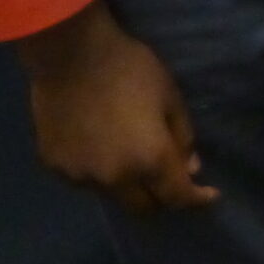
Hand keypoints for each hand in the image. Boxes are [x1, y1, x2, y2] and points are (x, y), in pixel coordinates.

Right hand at [13, 0, 219, 214]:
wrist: (70, 55)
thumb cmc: (129, 69)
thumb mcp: (170, 97)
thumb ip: (182, 138)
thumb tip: (189, 168)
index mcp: (149, 160)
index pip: (177, 197)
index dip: (197, 200)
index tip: (209, 195)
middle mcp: (114, 179)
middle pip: (143, 208)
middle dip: (161, 198)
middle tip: (169, 179)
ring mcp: (80, 176)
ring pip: (112, 195)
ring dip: (127, 185)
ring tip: (129, 157)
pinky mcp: (54, 167)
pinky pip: (84, 180)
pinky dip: (98, 172)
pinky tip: (98, 147)